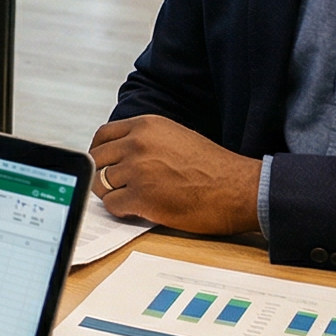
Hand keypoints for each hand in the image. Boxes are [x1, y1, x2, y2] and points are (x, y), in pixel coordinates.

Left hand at [86, 115, 260, 235]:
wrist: (238, 189)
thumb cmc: (214, 168)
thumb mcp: (177, 137)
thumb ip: (146, 140)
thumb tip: (120, 153)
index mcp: (147, 126)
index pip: (103, 135)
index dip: (99, 152)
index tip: (103, 163)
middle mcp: (138, 143)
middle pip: (97, 160)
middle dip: (102, 175)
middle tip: (114, 186)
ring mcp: (138, 170)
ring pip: (101, 183)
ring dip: (112, 194)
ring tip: (130, 199)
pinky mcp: (142, 197)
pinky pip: (112, 205)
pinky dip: (120, 210)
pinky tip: (137, 210)